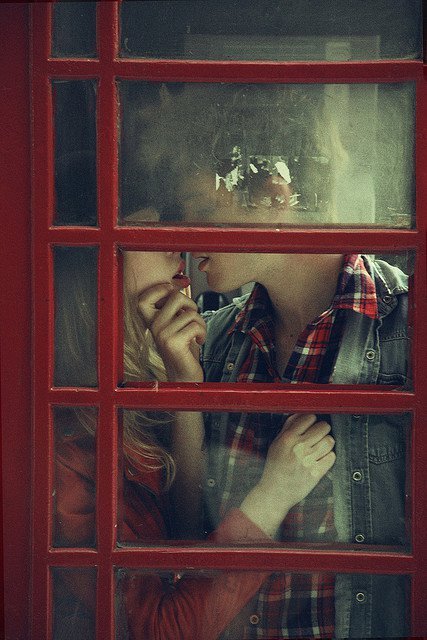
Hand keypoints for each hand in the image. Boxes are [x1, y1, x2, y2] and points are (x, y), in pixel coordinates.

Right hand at [138, 283, 205, 381]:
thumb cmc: (183, 348)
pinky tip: (199, 341)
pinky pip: (196, 325)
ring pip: (190, 312)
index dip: (160, 289)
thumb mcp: (175, 325)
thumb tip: (179, 286)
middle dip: (191, 304)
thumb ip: (174, 309)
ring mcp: (162, 334)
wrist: (184, 376)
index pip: (144, 298)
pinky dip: (203, 332)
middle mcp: (153, 327)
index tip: (172, 295)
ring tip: (197, 334)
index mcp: (150, 322)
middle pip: (176, 296)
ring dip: (200, 322)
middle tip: (193, 318)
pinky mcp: (174, 343)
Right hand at [239, 414, 335, 536]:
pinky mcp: (316, 473)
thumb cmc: (275, 466)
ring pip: (330, 441)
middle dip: (323, 429)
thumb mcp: (276, 444)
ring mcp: (308, 460)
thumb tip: (301, 413)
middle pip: (323, 427)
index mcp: (287, 438)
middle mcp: (299, 447)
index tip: (310, 426)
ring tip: (321, 446)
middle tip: (319, 435)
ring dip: (327, 442)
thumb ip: (288, 427)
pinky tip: (321, 458)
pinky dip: (329, 456)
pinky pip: (332, 457)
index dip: (312, 420)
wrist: (275, 492)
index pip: (309, 417)